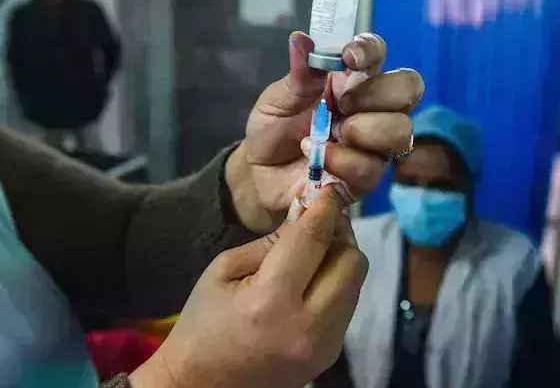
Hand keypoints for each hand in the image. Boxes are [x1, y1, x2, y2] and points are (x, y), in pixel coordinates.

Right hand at [130, 188, 366, 387]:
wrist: (202, 386)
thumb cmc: (203, 322)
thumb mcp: (223, 270)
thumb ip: (270, 242)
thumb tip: (308, 215)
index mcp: (270, 300)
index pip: (313, 240)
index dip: (325, 208)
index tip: (329, 190)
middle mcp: (307, 325)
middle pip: (352, 261)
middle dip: (339, 236)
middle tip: (319, 226)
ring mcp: (324, 345)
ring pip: (357, 283)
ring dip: (341, 260)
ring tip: (315, 255)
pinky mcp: (331, 355)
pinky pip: (348, 305)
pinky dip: (337, 285)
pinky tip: (312, 284)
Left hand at [227, 32, 424, 231]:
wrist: (258, 176)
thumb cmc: (272, 131)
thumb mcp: (276, 100)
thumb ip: (297, 76)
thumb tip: (301, 39)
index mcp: (351, 81)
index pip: (378, 54)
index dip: (371, 50)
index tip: (349, 57)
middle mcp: (372, 109)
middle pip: (408, 88)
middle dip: (377, 93)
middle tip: (342, 104)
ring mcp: (374, 145)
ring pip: (400, 130)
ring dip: (365, 130)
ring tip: (331, 133)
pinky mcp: (366, 178)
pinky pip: (371, 168)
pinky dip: (342, 161)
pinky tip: (318, 158)